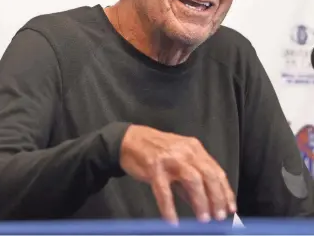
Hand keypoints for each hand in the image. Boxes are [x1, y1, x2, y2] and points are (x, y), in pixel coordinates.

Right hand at [119, 125, 235, 223]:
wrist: (129, 140)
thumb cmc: (155, 151)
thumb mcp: (177, 159)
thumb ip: (190, 179)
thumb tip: (206, 203)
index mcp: (193, 148)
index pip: (216, 170)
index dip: (225, 191)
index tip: (231, 208)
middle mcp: (185, 151)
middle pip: (208, 174)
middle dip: (217, 198)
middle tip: (219, 216)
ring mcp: (169, 158)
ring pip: (192, 180)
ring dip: (201, 201)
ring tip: (203, 219)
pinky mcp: (154, 167)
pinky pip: (164, 190)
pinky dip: (169, 208)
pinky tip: (172, 221)